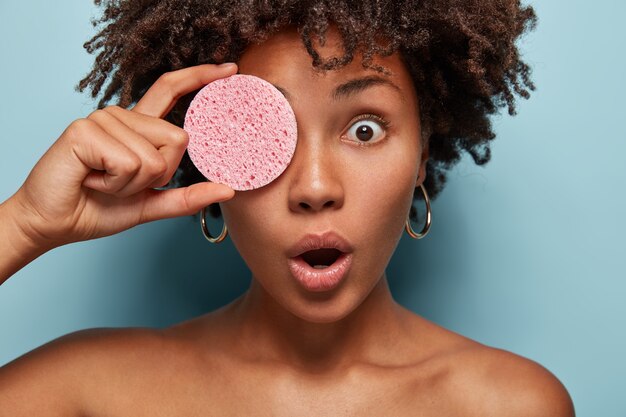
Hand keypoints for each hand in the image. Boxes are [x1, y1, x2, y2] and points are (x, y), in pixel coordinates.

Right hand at [9, 63, 237, 249]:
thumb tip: (228, 190)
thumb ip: (188, 197)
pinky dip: (115, 183)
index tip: (229, 70)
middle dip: (159, 175)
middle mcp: (123, 116)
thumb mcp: (152, 203)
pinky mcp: (85, 129)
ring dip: (131, 184)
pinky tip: (92, 179)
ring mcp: (103, 118)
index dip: (200, 78)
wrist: (57, 224)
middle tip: (123, 182)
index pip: (171, 90)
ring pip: (154, 158)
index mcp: (139, 127)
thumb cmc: (99, 209)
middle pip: (178, 138)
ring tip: (103, 181)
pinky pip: (129, 162)